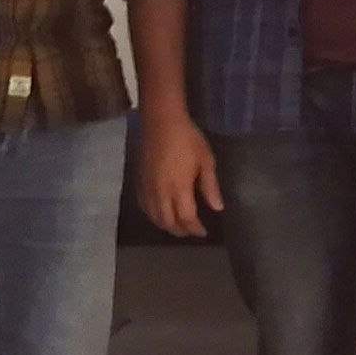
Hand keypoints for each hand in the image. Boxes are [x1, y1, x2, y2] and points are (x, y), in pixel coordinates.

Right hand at [136, 107, 221, 236]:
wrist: (161, 122)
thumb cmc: (188, 139)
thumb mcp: (206, 160)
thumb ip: (210, 186)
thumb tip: (217, 208)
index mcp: (179, 187)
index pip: (186, 218)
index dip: (194, 228)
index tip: (203, 232)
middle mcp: (160, 192)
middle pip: (167, 221)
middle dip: (180, 231)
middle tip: (192, 232)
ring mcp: (146, 187)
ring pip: (154, 216)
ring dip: (166, 225)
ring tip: (178, 227)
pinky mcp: (138, 181)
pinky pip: (144, 206)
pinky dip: (153, 216)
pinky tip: (160, 215)